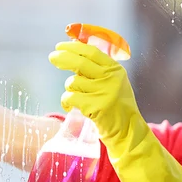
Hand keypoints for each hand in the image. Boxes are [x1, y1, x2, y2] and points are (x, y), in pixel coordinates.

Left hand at [49, 40, 181, 181]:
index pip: (92, 51)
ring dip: (69, 91)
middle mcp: (112, 79)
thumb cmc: (114, 110)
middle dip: (63, 58)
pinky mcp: (97, 108)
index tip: (60, 45)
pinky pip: (71, 98)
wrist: (129, 136)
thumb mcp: (110, 85)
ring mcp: (105, 93)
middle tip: (52, 57)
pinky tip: (73, 108)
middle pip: (80, 62)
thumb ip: (96, 70)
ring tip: (77, 99)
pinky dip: (67, 102)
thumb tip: (73, 49)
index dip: (74, 46)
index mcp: (115, 70)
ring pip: (72, 83)